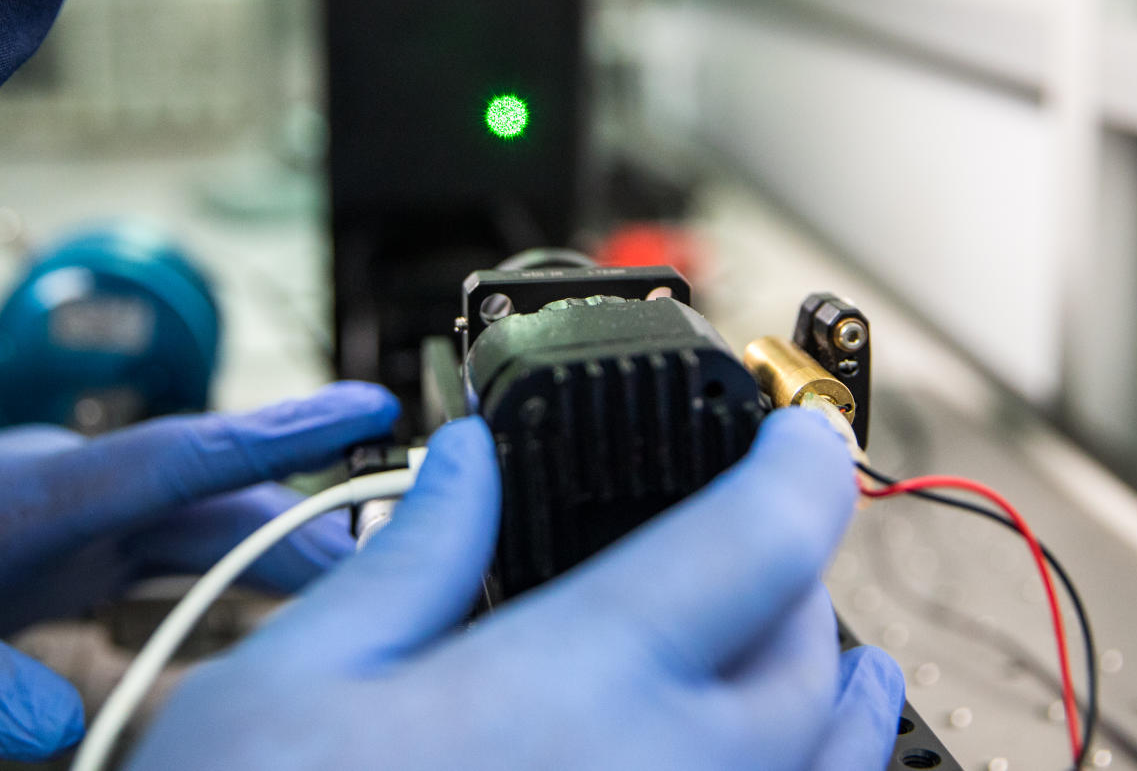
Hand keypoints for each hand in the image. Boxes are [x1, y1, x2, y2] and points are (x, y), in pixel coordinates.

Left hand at [0, 381, 398, 758]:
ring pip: (212, 526)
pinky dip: (245, 575)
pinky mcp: (75, 555)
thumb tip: (62, 728)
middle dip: (319, 500)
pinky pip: (182, 559)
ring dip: (292, 546)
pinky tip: (296, 608)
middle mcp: (72, 494)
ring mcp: (78, 523)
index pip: (173, 453)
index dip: (277, 429)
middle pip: (218, 493)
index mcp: (29, 491)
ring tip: (389, 576)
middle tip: (428, 521)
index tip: (370, 402)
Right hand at [128, 409, 903, 770]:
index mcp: (573, 685)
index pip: (757, 540)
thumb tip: (470, 465)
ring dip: (848, 706)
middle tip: (761, 548)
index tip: (800, 431)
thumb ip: (409, 562)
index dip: (799, 463)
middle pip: (811, 657)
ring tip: (847, 666)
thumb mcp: (289, 684)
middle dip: (799, 583)